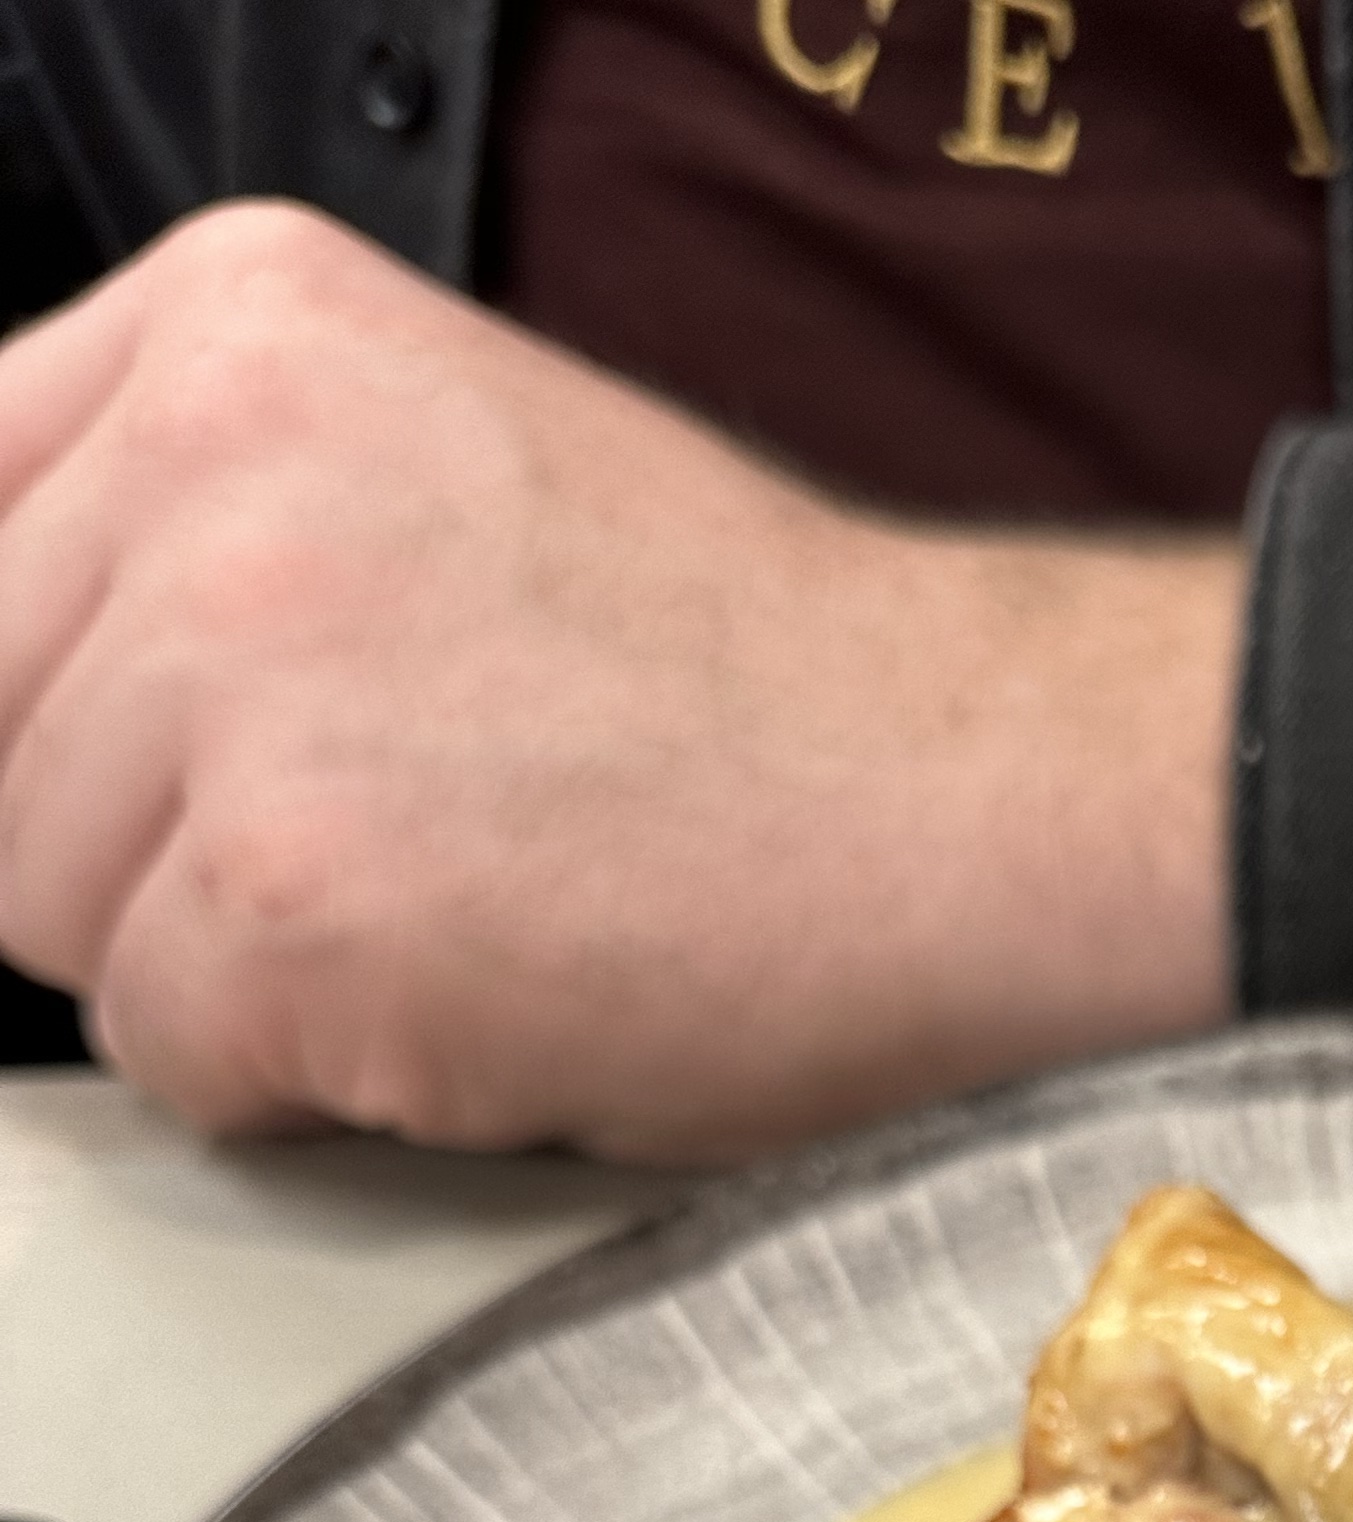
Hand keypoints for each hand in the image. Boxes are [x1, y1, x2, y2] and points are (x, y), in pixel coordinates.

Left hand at [0, 202, 1240, 1162]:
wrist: (980, 807)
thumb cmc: (775, 695)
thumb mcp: (445, 477)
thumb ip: (223, 532)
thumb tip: (56, 697)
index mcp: (237, 321)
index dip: (60, 702)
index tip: (151, 771)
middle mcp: (206, 465)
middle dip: (145, 850)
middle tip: (383, 863)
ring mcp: (236, 680)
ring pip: (46, 912)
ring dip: (224, 973)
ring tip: (443, 930)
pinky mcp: (286, 897)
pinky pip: (167, 1060)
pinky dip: (310, 1090)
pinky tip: (473, 1011)